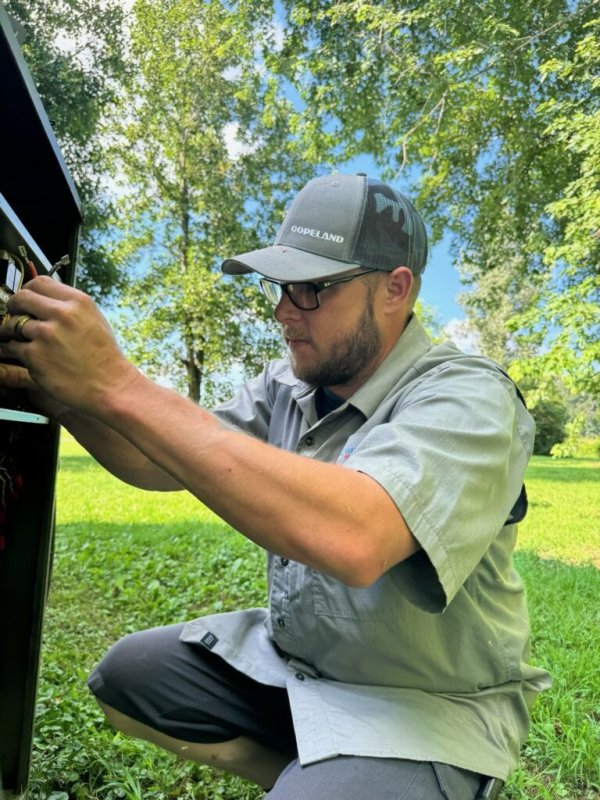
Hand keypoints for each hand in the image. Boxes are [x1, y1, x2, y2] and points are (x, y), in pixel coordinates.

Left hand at [0, 277, 141, 415]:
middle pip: (21, 298)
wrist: (110, 385)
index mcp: (78, 302)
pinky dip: (14, 351)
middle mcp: (62, 314)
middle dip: (14, 307)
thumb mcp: (95, 320)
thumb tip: (44, 301)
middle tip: (15, 316)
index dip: (28, 290)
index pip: (40, 282)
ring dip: (11, 332)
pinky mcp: (35, 355)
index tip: (25, 300)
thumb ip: (69, 307)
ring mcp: (47, 334)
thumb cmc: (104, 357)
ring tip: (20, 340)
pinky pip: (12, 347)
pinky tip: (25, 356)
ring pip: (12, 323)